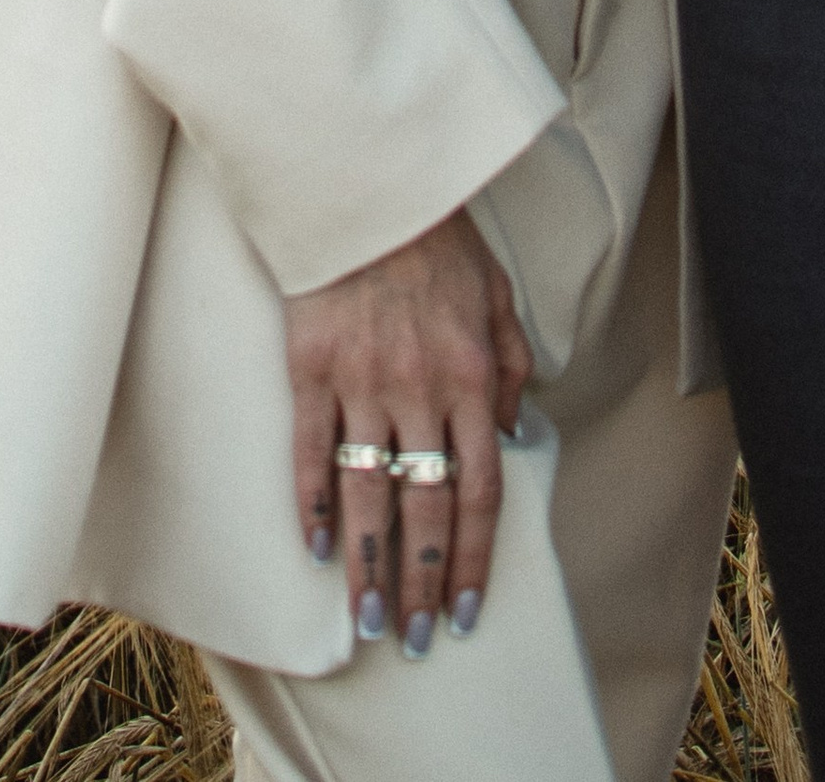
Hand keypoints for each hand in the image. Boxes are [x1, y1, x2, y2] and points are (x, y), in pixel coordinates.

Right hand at [286, 210, 531, 653]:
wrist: (370, 185)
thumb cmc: (437, 237)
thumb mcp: (498, 295)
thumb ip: (513, 365)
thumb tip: (512, 435)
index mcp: (474, 376)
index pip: (481, 492)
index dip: (475, 560)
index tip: (466, 611)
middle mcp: (422, 389)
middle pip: (427, 508)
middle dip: (425, 583)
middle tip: (419, 640)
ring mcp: (364, 380)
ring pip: (369, 493)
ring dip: (368, 564)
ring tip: (368, 620)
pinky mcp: (312, 367)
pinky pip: (313, 450)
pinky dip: (314, 503)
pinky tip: (316, 547)